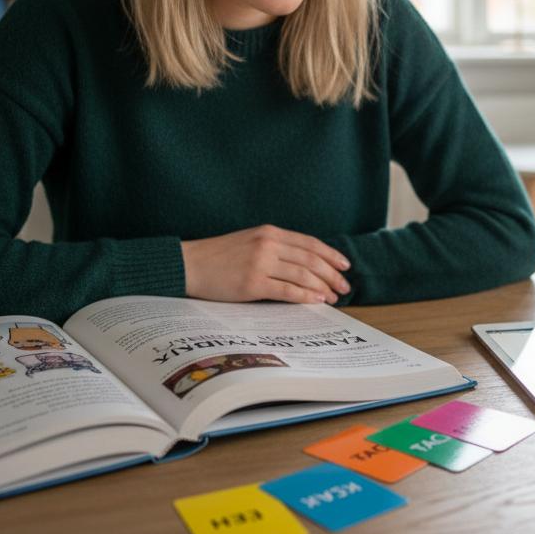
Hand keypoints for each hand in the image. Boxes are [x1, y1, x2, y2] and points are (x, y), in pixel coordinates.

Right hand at [181, 225, 351, 304]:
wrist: (189, 264)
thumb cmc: (219, 256)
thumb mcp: (250, 241)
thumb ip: (275, 247)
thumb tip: (305, 264)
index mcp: (270, 232)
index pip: (310, 243)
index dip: (331, 255)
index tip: (344, 266)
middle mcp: (268, 244)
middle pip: (311, 259)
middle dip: (332, 274)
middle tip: (344, 287)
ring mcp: (260, 263)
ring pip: (302, 275)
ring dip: (322, 287)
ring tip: (332, 297)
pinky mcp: (252, 283)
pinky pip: (286, 290)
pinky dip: (305, 296)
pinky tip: (316, 300)